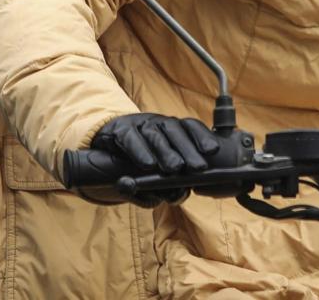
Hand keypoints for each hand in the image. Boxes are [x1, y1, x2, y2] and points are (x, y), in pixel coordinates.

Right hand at [92, 113, 220, 173]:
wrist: (104, 142)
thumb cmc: (137, 156)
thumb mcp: (155, 168)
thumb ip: (166, 181)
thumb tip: (178, 195)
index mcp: (171, 128)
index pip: (190, 127)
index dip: (202, 137)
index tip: (213, 151)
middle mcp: (158, 123)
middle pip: (176, 132)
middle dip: (189, 150)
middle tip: (198, 168)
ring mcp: (139, 125)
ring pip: (155, 135)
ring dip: (166, 152)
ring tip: (175, 169)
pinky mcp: (120, 130)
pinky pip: (130, 139)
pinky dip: (139, 151)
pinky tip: (148, 164)